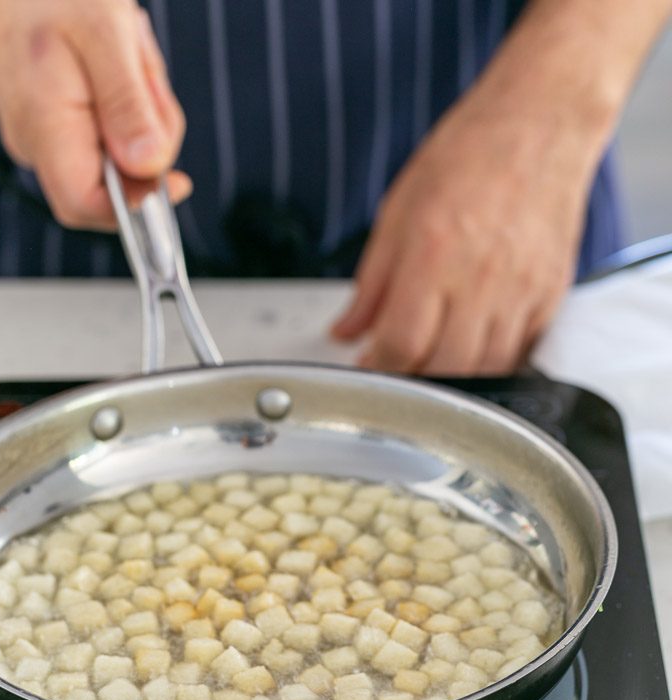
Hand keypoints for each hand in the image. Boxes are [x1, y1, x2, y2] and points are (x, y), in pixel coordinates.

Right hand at [0, 0, 188, 228]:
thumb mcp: (104, 32)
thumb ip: (128, 104)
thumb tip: (150, 167)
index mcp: (42, 126)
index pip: (84, 204)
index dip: (135, 205)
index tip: (178, 182)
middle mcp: (38, 145)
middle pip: (113, 185)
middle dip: (149, 143)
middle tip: (146, 77)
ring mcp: (46, 141)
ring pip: (119, 160)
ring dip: (144, 115)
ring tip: (130, 58)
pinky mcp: (59, 132)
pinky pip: (111, 138)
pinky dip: (129, 108)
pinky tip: (121, 66)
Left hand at [331, 88, 593, 374]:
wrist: (539, 123)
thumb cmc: (467, 157)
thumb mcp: (397, 212)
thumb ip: (371, 284)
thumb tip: (347, 331)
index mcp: (432, 256)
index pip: (401, 345)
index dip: (379, 366)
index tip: (370, 363)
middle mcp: (480, 280)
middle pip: (445, 369)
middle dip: (414, 379)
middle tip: (399, 365)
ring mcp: (521, 291)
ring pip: (486, 370)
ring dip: (453, 376)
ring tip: (432, 356)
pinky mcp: (550, 295)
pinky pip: (520, 352)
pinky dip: (492, 361)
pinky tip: (471, 344)